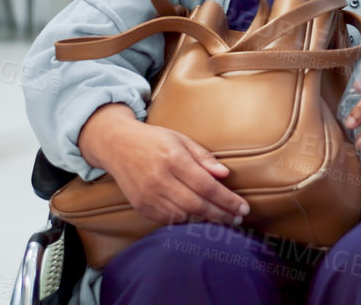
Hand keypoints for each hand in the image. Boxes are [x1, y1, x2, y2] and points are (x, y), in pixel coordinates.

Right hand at [83, 108, 248, 226]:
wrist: (117, 146)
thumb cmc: (154, 140)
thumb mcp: (181, 139)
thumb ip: (203, 158)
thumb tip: (225, 174)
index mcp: (173, 159)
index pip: (207, 186)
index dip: (227, 200)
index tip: (243, 207)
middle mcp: (160, 180)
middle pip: (197, 205)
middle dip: (221, 214)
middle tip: (238, 218)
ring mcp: (148, 195)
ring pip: (183, 216)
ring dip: (206, 221)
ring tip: (223, 220)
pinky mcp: (141, 206)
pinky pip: (168, 220)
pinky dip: (186, 221)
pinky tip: (199, 219)